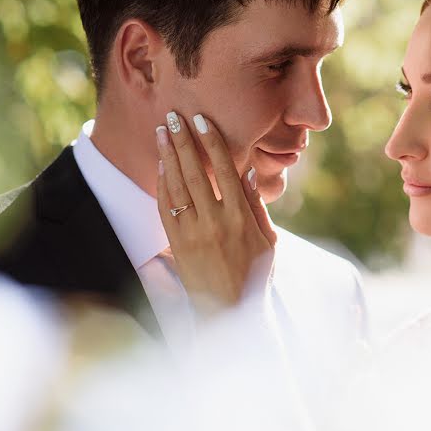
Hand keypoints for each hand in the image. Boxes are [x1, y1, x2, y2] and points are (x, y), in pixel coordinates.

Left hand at [155, 111, 276, 313]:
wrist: (231, 314)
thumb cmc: (256, 277)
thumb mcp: (268, 241)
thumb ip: (257, 205)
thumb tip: (249, 171)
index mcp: (242, 219)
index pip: (224, 170)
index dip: (211, 143)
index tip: (202, 120)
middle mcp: (216, 223)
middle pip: (195, 172)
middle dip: (183, 141)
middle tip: (173, 116)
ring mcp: (193, 235)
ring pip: (177, 186)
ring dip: (168, 156)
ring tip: (162, 132)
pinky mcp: (178, 246)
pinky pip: (166, 208)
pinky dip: (163, 184)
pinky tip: (161, 166)